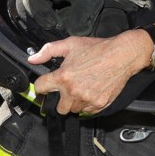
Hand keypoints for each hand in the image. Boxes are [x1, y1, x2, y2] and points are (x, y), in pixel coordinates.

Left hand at [30, 29, 151, 114]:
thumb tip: (32, 59)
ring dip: (75, 102)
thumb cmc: (98, 48)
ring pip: (73, 110)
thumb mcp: (71, 44)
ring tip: (83, 87)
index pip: (41, 88)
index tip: (47, 84)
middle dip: (61, 99)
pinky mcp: (98, 105)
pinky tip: (92, 91)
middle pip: (58, 108)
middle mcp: (73, 91)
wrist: (122, 55)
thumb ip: (49, 50)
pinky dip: (88, 104)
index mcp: (63, 77)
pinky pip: (87, 111)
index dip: (43, 85)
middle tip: (69, 88)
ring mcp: (86, 100)